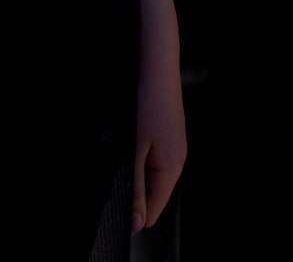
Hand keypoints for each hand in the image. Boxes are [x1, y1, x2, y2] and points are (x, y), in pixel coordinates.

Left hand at [132, 0, 187, 229]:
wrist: (157, 70)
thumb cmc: (145, 107)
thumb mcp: (133, 153)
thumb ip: (134, 189)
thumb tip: (135, 223)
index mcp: (170, 170)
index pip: (151, 213)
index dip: (130, 214)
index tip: (114, 201)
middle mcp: (178, 163)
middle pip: (153, 199)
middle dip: (132, 196)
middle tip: (115, 174)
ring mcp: (177, 151)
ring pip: (154, 182)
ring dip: (135, 179)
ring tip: (123, 157)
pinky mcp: (172, 141)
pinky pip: (157, 166)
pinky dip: (142, 165)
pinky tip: (134, 147)